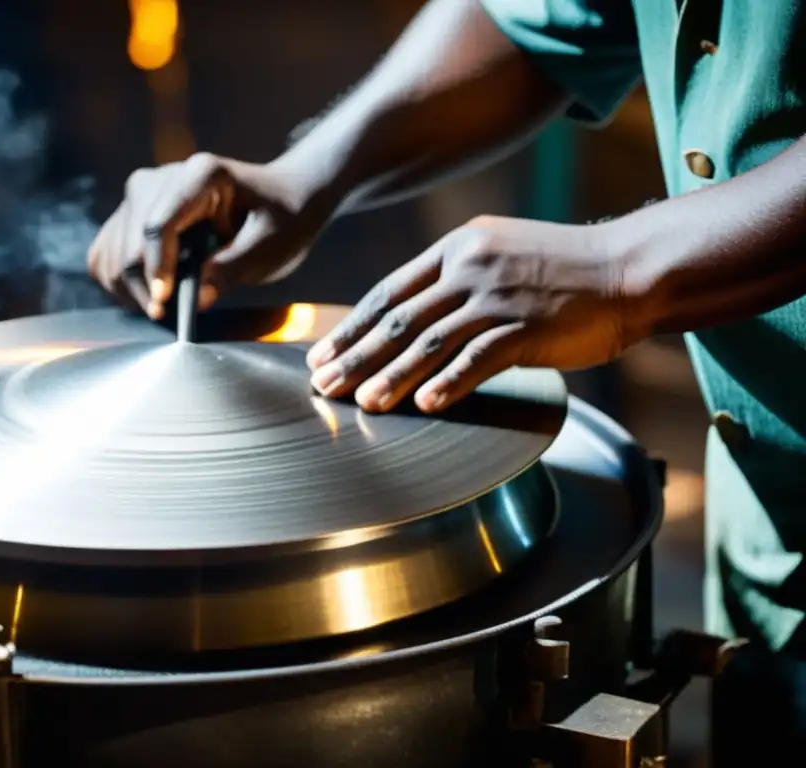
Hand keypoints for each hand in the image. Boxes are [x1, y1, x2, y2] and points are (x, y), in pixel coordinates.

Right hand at [88, 153, 326, 318]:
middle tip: (165, 316)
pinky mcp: (135, 212)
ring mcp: (144, 193)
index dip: (157, 267)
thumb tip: (197, 299)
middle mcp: (163, 177)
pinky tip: (142, 296)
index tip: (163, 302)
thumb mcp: (270, 246)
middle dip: (143, 285)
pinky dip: (116, 279)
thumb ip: (232, 269)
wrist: (285, 198)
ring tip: (158, 309)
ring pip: (113, 247)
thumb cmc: (283, 218)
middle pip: (132, 239)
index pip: (159, 223)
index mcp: (201, 176)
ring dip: (127, 287)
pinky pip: (106, 249)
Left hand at [306, 215, 644, 412]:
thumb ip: (453, 280)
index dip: (352, 327)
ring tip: (363, 403)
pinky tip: (423, 406)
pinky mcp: (526, 327)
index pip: (388, 292)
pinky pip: (477, 361)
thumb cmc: (562, 269)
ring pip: (429, 342)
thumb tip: (409, 317)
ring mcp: (497, 297)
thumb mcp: (498, 255)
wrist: (628, 268)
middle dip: (356, 356)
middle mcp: (470, 268)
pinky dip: (448, 385)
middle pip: (398, 320)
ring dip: (392, 376)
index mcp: (457, 248)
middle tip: (323, 385)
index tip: (323, 354)